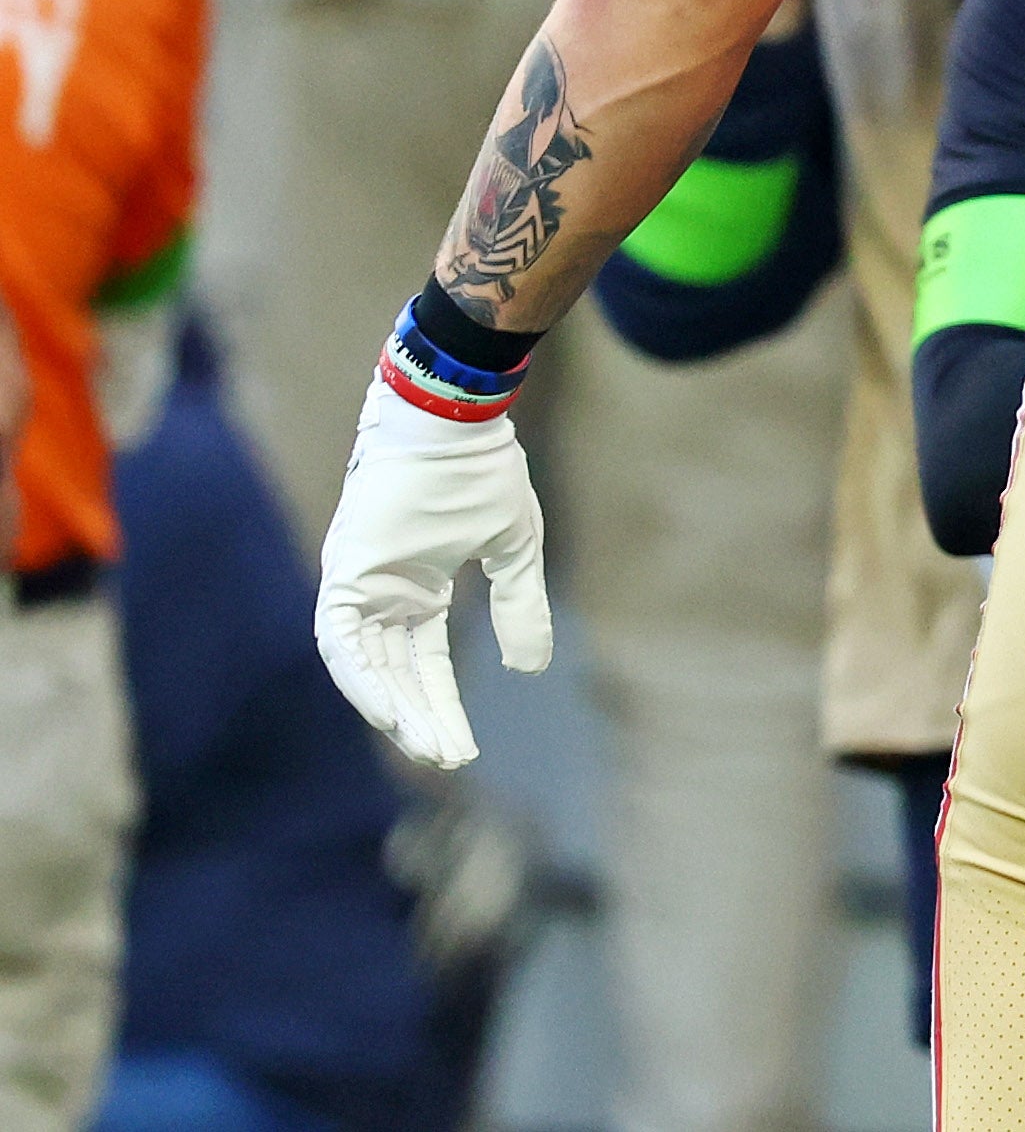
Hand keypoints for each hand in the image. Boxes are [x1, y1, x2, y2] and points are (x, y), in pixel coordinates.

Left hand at [314, 375, 551, 767]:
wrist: (453, 417)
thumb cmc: (481, 470)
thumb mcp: (513, 546)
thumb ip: (520, 606)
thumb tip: (530, 670)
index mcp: (418, 587)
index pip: (425, 664)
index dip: (444, 706)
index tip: (466, 749)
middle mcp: (381, 593)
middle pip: (394, 676)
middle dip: (421, 720)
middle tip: (449, 760)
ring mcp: (357, 583)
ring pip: (365, 667)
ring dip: (392, 709)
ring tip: (425, 746)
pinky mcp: (343, 573)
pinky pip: (342, 642)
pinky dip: (361, 679)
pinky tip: (388, 712)